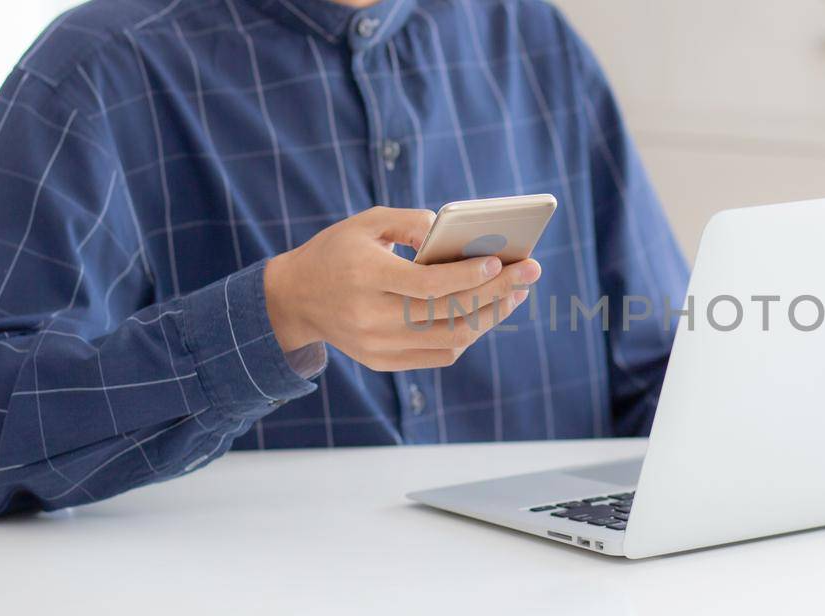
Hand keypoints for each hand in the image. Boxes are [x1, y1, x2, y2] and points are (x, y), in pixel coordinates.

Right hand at [263, 206, 540, 370]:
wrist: (294, 299)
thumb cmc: (337, 252)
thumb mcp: (366, 222)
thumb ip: (410, 222)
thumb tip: (454, 234)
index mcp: (364, 278)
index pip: (427, 285)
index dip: (468, 277)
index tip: (501, 261)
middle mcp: (371, 318)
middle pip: (447, 313)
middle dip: (497, 292)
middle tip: (529, 272)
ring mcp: (378, 346)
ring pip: (451, 339)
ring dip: (490, 316)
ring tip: (515, 292)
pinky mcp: (383, 362)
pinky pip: (440, 355)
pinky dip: (469, 333)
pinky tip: (486, 311)